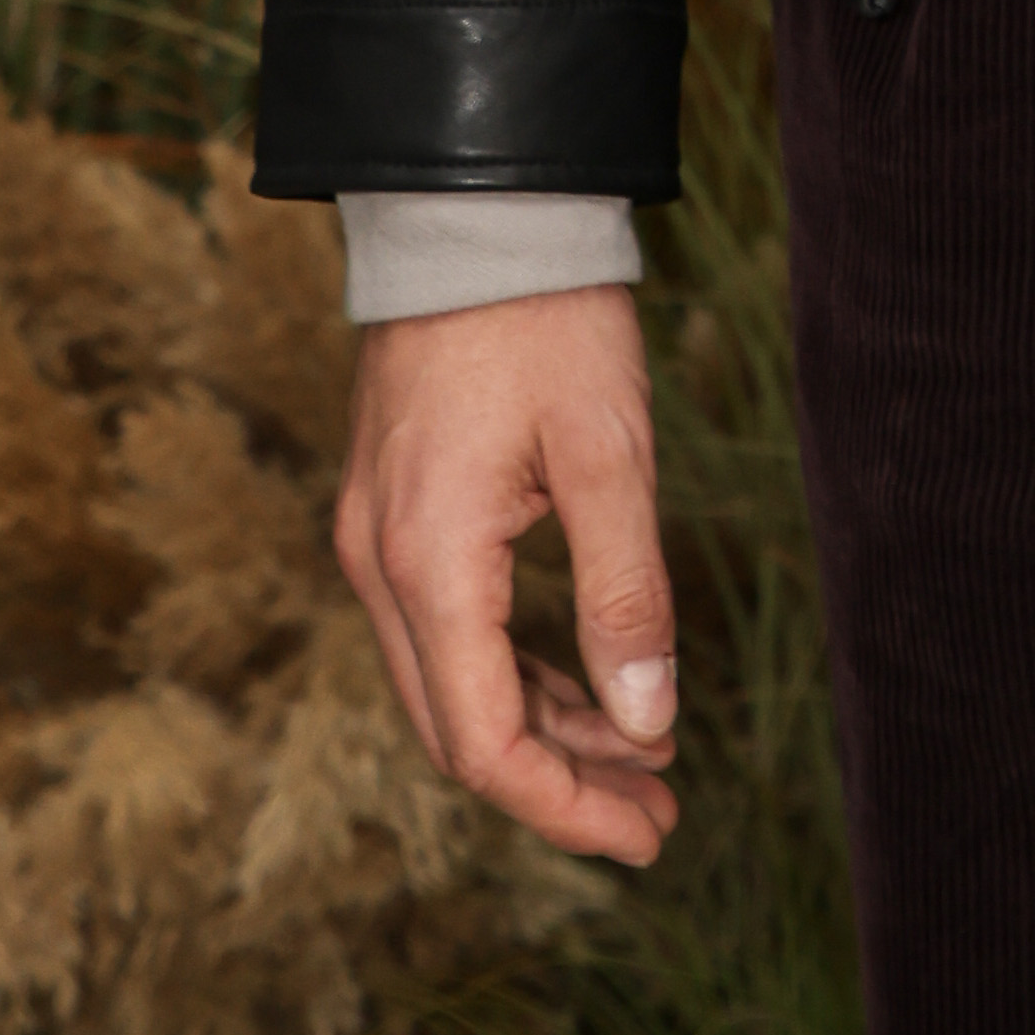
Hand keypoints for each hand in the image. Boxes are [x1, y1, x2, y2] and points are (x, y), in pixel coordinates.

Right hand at [334, 282, 679, 866]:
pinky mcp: (393, 506)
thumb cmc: (547, 316)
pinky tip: (585, 686)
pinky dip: (512, 670)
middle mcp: (379, 563)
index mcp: (427, 561)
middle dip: (558, 786)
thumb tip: (648, 723)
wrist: (472, 203)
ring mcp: (375, 535)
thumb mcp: (610, 453)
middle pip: (456, 730)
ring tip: (642, 760)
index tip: (650, 831)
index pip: (484, 744)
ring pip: (447, 683)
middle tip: (659, 813)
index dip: (565, 808)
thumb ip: (625, 594)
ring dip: (540, 731)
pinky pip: (442, 627)